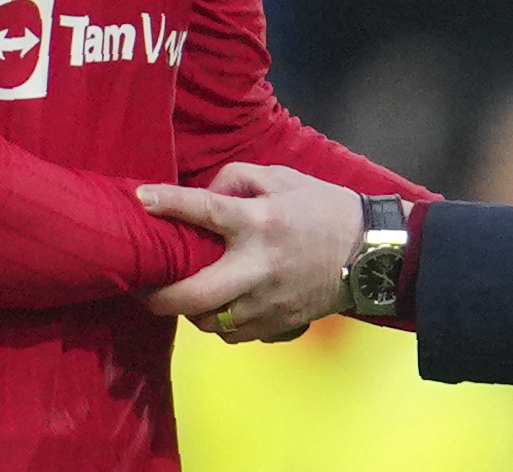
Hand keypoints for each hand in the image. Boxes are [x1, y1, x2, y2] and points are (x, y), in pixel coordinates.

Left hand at [136, 164, 362, 342]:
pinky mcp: (276, 324)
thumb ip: (239, 179)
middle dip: (158, 297)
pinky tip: (219, 305)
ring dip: (188, 310)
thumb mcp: (284, 178)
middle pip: (195, 294)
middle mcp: (258, 266)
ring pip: (209, 321)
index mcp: (260, 222)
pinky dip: (218, 322)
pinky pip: (232, 334)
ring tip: (183, 293)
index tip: (141, 198)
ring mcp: (267, 302)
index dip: (169, 203)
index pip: (206, 210)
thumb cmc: (324, 209)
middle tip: (141, 289)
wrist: (371, 253)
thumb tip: (204, 195)